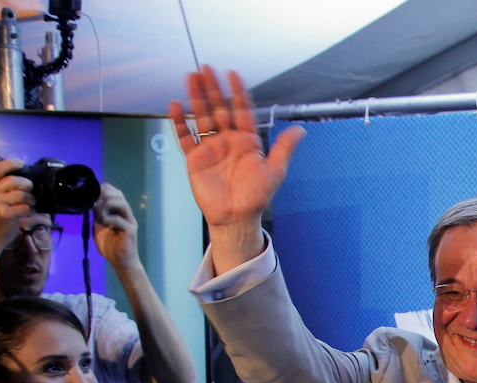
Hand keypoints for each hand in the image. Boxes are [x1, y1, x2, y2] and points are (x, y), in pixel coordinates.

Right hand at [0, 159, 35, 248]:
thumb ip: (2, 189)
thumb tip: (23, 179)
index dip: (10, 163)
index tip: (21, 163)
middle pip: (13, 180)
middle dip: (27, 184)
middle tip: (30, 190)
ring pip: (22, 195)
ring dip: (31, 199)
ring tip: (31, 204)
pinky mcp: (5, 215)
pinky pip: (26, 207)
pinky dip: (31, 210)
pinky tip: (29, 212)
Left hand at [92, 183, 139, 268]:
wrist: (120, 263)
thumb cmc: (110, 247)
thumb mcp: (99, 227)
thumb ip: (97, 215)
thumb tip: (91, 203)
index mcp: (119, 212)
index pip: (115, 194)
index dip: (105, 189)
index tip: (92, 190)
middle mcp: (126, 215)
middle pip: (120, 196)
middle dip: (106, 192)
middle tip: (95, 196)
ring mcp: (130, 222)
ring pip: (122, 204)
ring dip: (108, 202)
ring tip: (98, 206)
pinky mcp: (131, 230)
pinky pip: (119, 219)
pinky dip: (108, 218)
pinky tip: (101, 221)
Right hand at [169, 66, 304, 269]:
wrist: (236, 218)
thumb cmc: (256, 198)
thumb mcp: (274, 171)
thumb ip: (284, 149)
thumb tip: (300, 130)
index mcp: (247, 141)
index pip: (241, 110)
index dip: (237, 92)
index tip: (233, 74)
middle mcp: (228, 141)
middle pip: (218, 108)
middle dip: (213, 88)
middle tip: (206, 69)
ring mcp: (211, 148)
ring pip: (201, 117)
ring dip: (196, 98)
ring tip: (191, 79)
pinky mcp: (195, 160)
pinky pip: (186, 138)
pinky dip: (180, 123)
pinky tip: (176, 107)